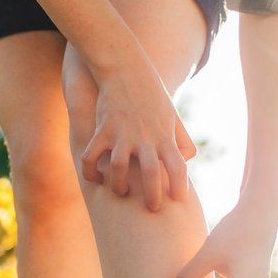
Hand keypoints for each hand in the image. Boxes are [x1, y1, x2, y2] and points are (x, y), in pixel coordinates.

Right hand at [80, 69, 197, 211]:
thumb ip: (181, 139)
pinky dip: (90, 172)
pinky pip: (92, 157)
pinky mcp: (102, 130)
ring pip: (119, 169)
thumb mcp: (172, 115)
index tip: (178, 199)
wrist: (126, 69)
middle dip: (152, 196)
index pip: (178, 166)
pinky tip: (95, 178)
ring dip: (119, 186)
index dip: (180, 186)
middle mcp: (145, 138)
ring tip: (121, 191)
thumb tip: (187, 159)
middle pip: (151, 174)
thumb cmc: (152, 95)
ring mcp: (122, 134)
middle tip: (153, 208)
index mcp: (165, 136)